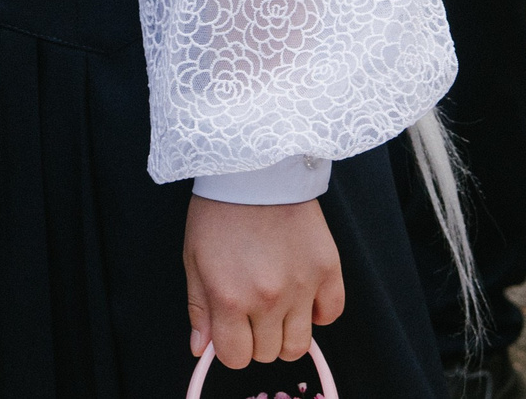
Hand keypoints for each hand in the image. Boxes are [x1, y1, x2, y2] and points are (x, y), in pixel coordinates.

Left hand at [184, 196, 341, 367]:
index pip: (236, 357)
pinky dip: (318, 312)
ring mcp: (302, 287)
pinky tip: (302, 294)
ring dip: (286, 334)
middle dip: (257, 340)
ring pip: (299, 345)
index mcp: (229, 297)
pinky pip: (331, 315)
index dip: (232, 348)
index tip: (231, 332)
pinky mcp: (328, 270)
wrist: (254, 169)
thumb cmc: (219, 212)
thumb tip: (200, 348)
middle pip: (268, 354)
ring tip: (277, 308)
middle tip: (252, 313)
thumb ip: (199, 308)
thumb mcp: (194, 259)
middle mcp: (268, 299)